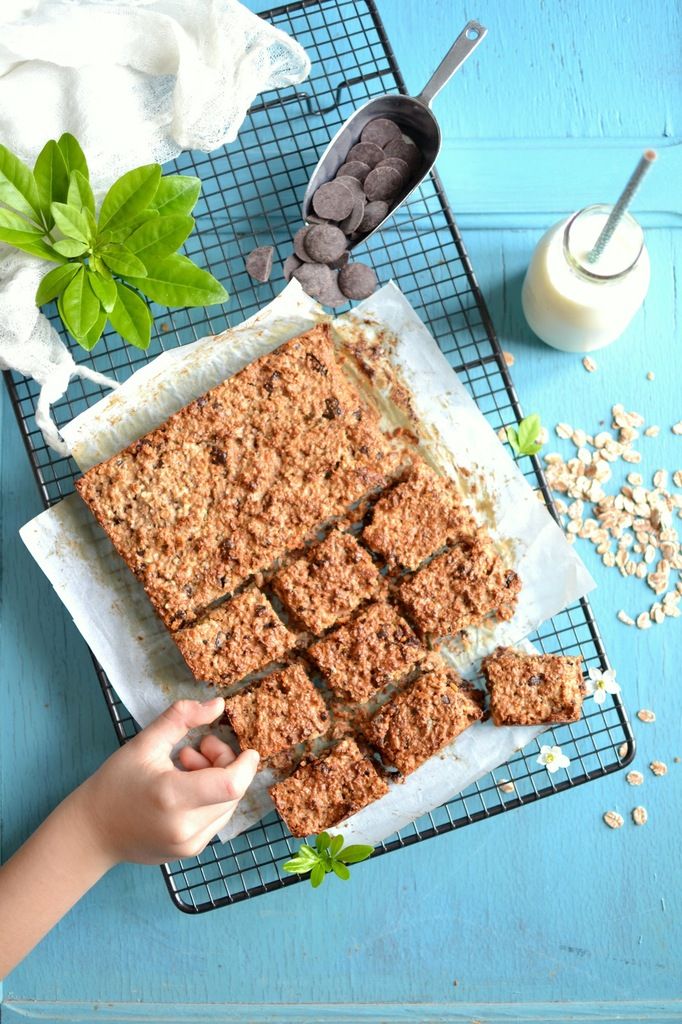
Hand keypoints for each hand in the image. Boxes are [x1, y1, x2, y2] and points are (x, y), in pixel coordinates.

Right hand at [74, 697, 257, 865]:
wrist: (92, 832)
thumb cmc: (115, 783)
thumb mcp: (144, 743)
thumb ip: (181, 718)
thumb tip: (219, 705)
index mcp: (171, 796)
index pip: (230, 784)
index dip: (245, 765)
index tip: (246, 749)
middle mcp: (184, 827)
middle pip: (232, 792)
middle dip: (225, 764)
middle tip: (196, 749)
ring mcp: (188, 845)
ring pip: (228, 806)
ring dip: (218, 781)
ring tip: (185, 767)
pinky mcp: (190, 852)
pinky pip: (216, 819)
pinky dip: (210, 799)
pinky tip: (185, 789)